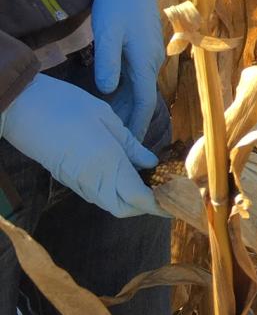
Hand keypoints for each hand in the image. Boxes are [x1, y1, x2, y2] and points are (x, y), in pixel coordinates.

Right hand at [0, 74, 160, 217]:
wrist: (21, 107)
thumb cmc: (66, 106)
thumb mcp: (107, 119)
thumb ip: (131, 145)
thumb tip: (152, 163)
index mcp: (108, 165)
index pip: (139, 199)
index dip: (160, 204)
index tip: (178, 200)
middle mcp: (93, 181)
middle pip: (124, 208)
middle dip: (146, 206)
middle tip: (164, 189)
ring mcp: (76, 182)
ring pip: (109, 203)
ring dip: (130, 199)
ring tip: (150, 181)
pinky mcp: (66, 178)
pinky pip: (96, 194)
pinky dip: (114, 192)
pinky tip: (126, 174)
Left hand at [91, 0, 164, 140]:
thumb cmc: (117, 3)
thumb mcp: (107, 33)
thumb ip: (108, 63)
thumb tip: (107, 91)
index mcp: (145, 62)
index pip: (143, 103)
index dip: (137, 125)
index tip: (131, 146)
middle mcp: (152, 63)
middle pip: (141, 99)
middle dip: (129, 120)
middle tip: (111, 140)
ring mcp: (149, 56)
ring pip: (138, 89)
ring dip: (125, 106)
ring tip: (108, 124)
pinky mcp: (143, 50)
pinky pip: (135, 78)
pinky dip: (124, 92)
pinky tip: (110, 98)